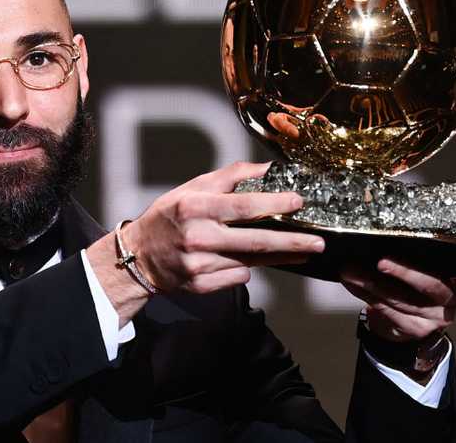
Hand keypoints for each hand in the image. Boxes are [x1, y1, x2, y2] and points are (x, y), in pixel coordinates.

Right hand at [123, 161, 325, 293]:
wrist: (138, 257)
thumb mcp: (192, 188)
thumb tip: (266, 169)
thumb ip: (229, 177)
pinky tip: (244, 261)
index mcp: (195, 208)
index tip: (298, 202)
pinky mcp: (200, 286)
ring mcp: (199, 265)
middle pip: (254, 241)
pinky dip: (246, 269)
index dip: (273, 204)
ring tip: (301, 251)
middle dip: (291, 243)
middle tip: (318, 243)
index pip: (241, 205)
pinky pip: (237, 277)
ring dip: (278, 256)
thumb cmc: (169, 217)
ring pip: (250, 262)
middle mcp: (197, 237)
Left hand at [341, 259, 455, 341]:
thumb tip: (384, 235)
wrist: (408, 321)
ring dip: (372, 283)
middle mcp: (454, 299)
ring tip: (350, 270)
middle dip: (404, 272)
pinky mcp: (416, 329)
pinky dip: (365, 294)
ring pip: (402, 299)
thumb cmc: (416, 283)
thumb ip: (420, 255)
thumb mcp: (425, 267)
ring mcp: (436, 318)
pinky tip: (352, 283)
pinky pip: (387, 311)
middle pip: (430, 285)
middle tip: (380, 261)